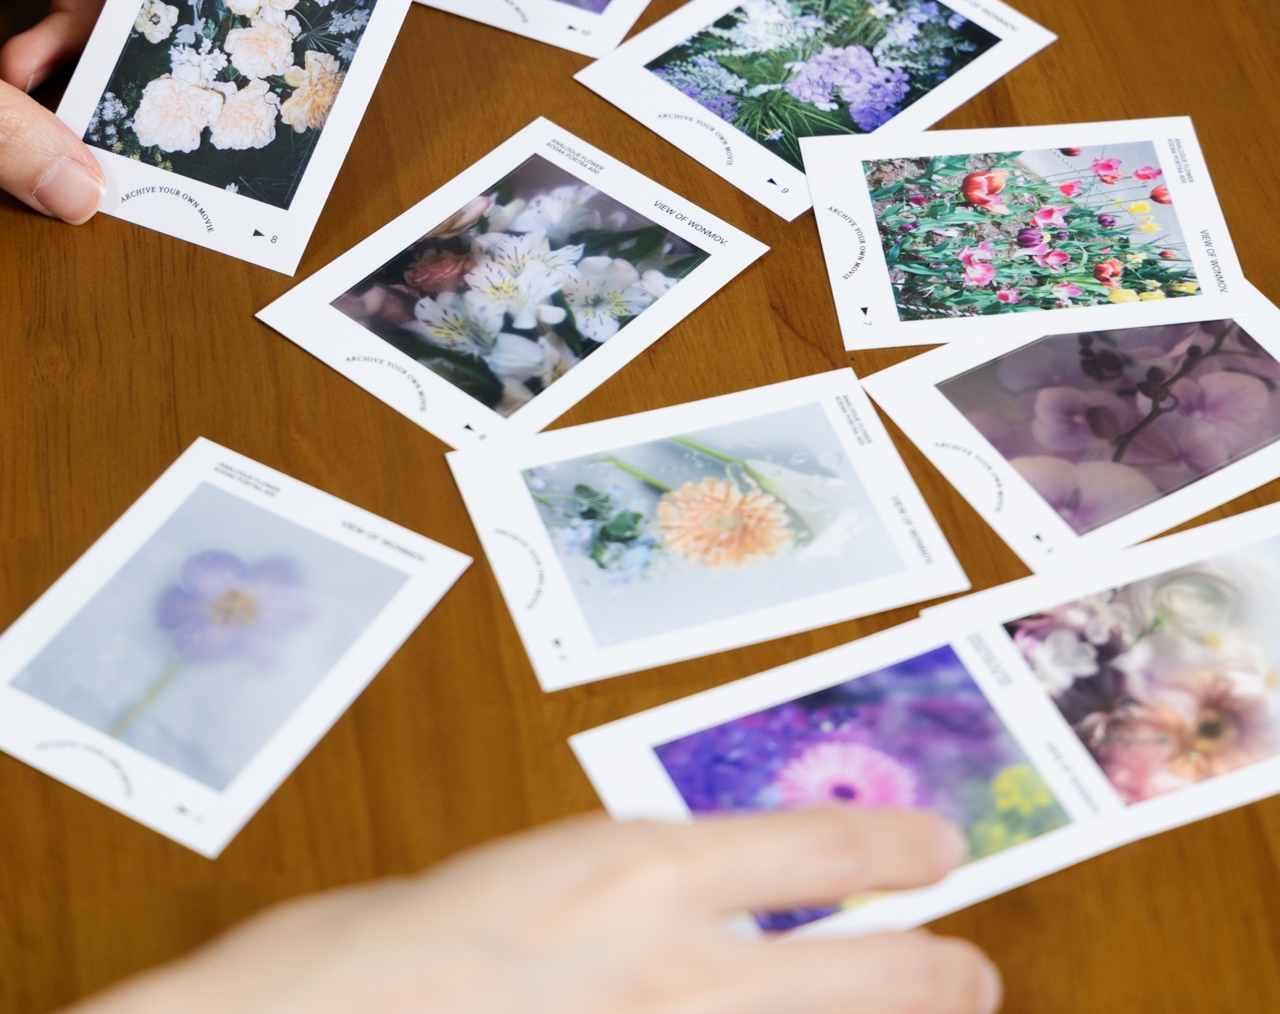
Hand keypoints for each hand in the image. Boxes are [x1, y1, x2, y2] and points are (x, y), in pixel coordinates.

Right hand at [69, 808, 1001, 1013]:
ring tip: (942, 1011)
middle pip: (867, 979)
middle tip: (975, 967)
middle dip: (936, 974)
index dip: (896, 852)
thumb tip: (716, 900)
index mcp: (642, 869)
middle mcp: (678, 969)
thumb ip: (640, 887)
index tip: (938, 849)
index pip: (817, 853)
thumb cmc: (416, 936)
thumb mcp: (546, 869)